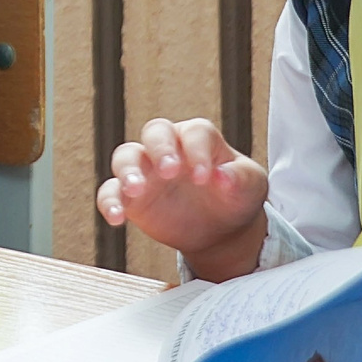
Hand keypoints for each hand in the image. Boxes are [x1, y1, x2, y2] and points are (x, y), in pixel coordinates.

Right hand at [96, 117, 269, 282]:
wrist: (220, 229)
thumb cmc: (236, 196)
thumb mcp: (251, 186)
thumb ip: (241, 178)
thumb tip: (223, 177)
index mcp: (199, 138)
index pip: (194, 133)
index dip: (196, 152)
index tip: (203, 178)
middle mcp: (169, 148)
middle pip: (155, 132)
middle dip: (160, 148)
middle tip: (168, 170)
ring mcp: (147, 171)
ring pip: (126, 156)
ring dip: (128, 171)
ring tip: (136, 190)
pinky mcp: (132, 197)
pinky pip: (111, 192)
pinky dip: (109, 202)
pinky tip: (116, 219)